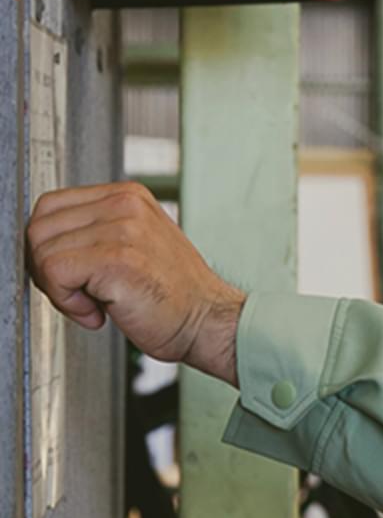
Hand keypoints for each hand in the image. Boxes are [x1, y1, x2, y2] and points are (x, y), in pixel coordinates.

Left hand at [26, 182, 244, 385]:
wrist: (209, 321)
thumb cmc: (173, 295)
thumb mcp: (135, 244)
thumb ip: (96, 231)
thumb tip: (42, 242)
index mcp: (128, 196)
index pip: (49, 207)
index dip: (49, 247)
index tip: (75, 275)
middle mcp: (124, 203)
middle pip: (39, 228)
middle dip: (47, 269)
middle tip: (80, 293)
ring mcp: (123, 228)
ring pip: (41, 252)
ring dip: (59, 289)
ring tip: (95, 302)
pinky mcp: (117, 258)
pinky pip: (54, 273)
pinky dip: (67, 302)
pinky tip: (98, 312)